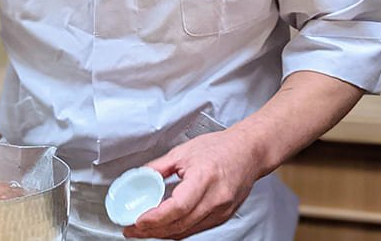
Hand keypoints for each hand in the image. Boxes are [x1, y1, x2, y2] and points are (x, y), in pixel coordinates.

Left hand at [123, 129, 260, 238]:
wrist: (248, 152)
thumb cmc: (220, 148)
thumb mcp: (183, 151)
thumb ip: (159, 167)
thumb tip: (139, 177)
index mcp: (204, 178)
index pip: (178, 207)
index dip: (156, 217)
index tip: (137, 220)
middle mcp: (216, 199)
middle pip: (180, 224)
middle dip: (153, 230)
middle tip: (132, 229)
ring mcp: (221, 211)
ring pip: (187, 231)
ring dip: (163, 233)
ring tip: (142, 230)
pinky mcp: (223, 217)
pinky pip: (196, 229)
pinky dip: (177, 230)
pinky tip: (163, 226)